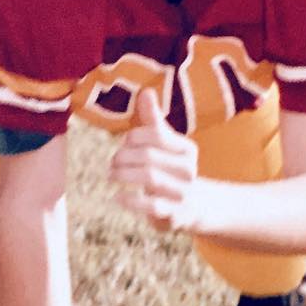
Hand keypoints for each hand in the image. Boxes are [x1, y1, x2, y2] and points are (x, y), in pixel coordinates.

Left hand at [109, 88, 199, 231]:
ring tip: (111, 175)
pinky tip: (117, 197)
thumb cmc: (171, 169)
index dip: (132, 138)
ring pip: (150, 178)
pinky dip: (130, 201)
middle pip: (149, 156)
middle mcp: (189, 169)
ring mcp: (183, 193)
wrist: (194, 206)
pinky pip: (151, 206)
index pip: (155, 135)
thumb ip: (153, 120)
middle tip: (112, 162)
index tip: (123, 144)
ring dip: (124, 175)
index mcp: (187, 148)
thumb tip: (145, 91)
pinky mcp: (174, 214)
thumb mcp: (165, 144)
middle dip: (124, 157)